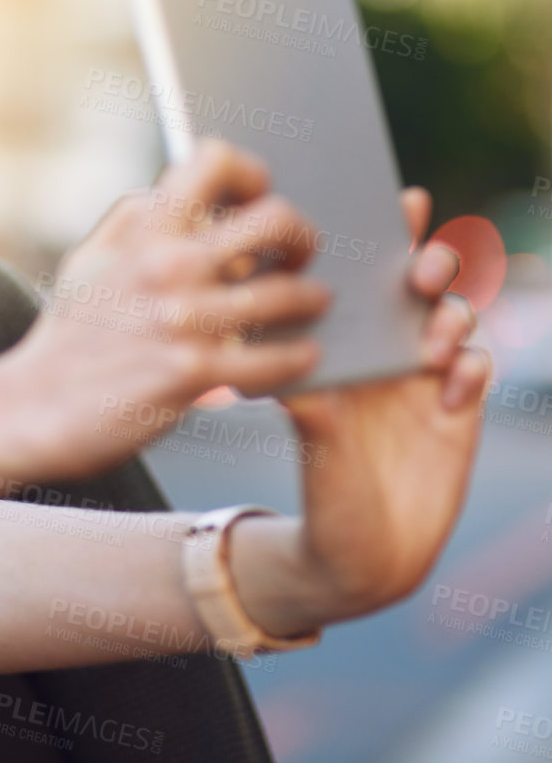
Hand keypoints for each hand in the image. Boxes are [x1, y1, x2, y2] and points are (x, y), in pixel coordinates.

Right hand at [8, 139, 331, 479]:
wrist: (34, 408)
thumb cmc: (67, 338)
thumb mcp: (88, 262)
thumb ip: (130, 221)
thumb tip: (168, 191)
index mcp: (142, 231)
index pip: (213, 161)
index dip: (250, 172)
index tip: (256, 195)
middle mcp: (167, 266)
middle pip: (276, 218)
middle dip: (301, 235)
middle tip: (297, 255)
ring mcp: (184, 319)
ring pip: (291, 293)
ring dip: (311, 300)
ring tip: (309, 306)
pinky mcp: (196, 372)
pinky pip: (279, 358)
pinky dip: (300, 358)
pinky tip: (300, 356)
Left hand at [231, 188, 489, 633]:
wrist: (364, 560)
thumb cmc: (324, 495)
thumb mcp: (314, 446)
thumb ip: (310, 407)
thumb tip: (286, 372)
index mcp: (339, 346)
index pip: (359, 276)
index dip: (381, 235)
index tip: (398, 202)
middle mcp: (380, 351)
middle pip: (417, 284)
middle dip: (427, 264)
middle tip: (418, 274)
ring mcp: (422, 377)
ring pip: (451, 316)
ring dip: (449, 315)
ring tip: (432, 342)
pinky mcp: (457, 408)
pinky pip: (476, 365)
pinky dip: (471, 367)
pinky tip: (452, 391)